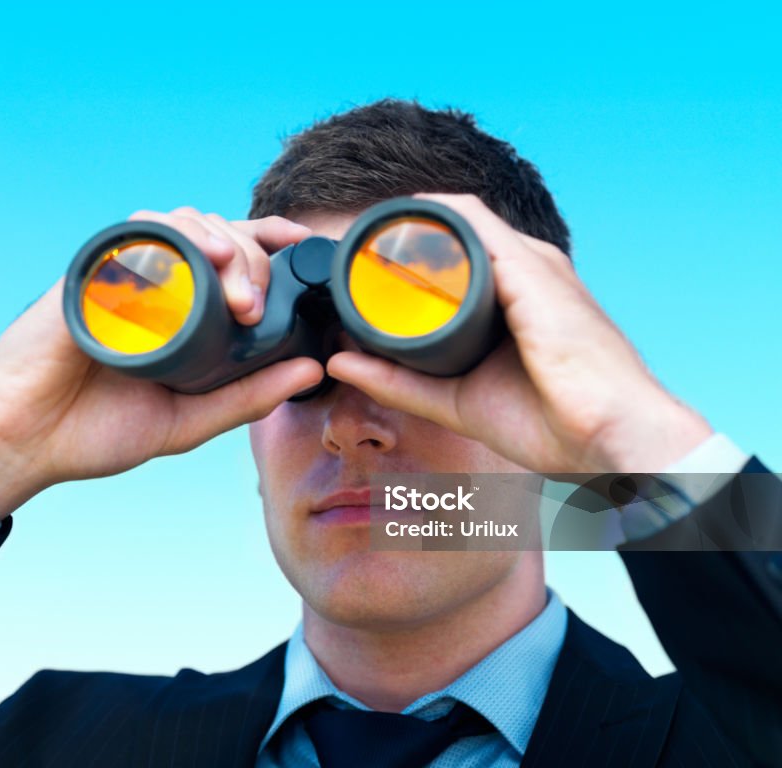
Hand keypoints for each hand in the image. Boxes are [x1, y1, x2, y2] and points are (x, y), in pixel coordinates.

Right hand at [0, 209, 322, 525]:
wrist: (19, 443)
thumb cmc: (93, 431)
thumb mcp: (188, 420)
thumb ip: (248, 398)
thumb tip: (312, 371)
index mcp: (179, 311)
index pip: (232, 256)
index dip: (270, 241)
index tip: (305, 246)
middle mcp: (153, 284)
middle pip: (216, 234)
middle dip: (251, 258)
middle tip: (254, 306)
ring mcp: (118, 274)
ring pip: (178, 222)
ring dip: (215, 237)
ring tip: (234, 278)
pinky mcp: (85, 273)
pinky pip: (130, 234)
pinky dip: (167, 233)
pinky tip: (195, 250)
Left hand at [326, 193, 711, 474]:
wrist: (611, 437)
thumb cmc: (551, 422)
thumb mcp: (455, 399)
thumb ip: (399, 382)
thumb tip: (341, 361)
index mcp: (512, 294)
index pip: (451, 252)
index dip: (402, 252)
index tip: (356, 265)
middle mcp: (523, 269)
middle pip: (452, 230)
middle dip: (397, 233)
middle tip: (348, 247)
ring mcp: (530, 264)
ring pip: (458, 218)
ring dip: (407, 219)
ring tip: (361, 233)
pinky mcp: (532, 269)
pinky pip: (474, 223)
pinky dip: (432, 215)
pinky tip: (396, 222)